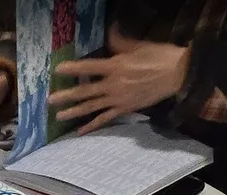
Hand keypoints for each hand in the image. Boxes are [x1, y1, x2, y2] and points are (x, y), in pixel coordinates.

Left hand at [49, 24, 189, 134]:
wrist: (178, 75)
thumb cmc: (159, 57)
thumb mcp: (138, 46)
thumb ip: (120, 42)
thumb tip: (110, 30)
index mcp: (116, 66)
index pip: (89, 67)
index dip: (73, 68)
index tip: (58, 70)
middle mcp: (113, 84)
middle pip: (85, 91)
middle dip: (66, 95)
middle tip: (49, 101)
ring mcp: (118, 99)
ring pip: (91, 107)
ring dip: (74, 112)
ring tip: (58, 117)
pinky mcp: (124, 109)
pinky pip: (104, 119)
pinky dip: (92, 126)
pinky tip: (79, 132)